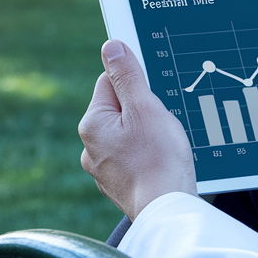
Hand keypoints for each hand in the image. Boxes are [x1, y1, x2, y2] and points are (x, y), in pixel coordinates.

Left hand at [78, 40, 197, 219]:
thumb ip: (127, 75)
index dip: (136, 84)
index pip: (109, 82)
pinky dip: (148, 155)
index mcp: (92, 124)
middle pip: (120, 109)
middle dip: (144, 111)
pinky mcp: (120, 185)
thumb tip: (111, 46)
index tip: (153, 96)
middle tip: (162, 124)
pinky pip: (134, 157)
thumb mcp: (145, 108)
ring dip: (147, 134)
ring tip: (165, 146)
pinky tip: (162, 162)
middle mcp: (90, 147)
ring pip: (129, 134)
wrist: (167, 211)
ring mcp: (104, 169)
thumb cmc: (159, 160)